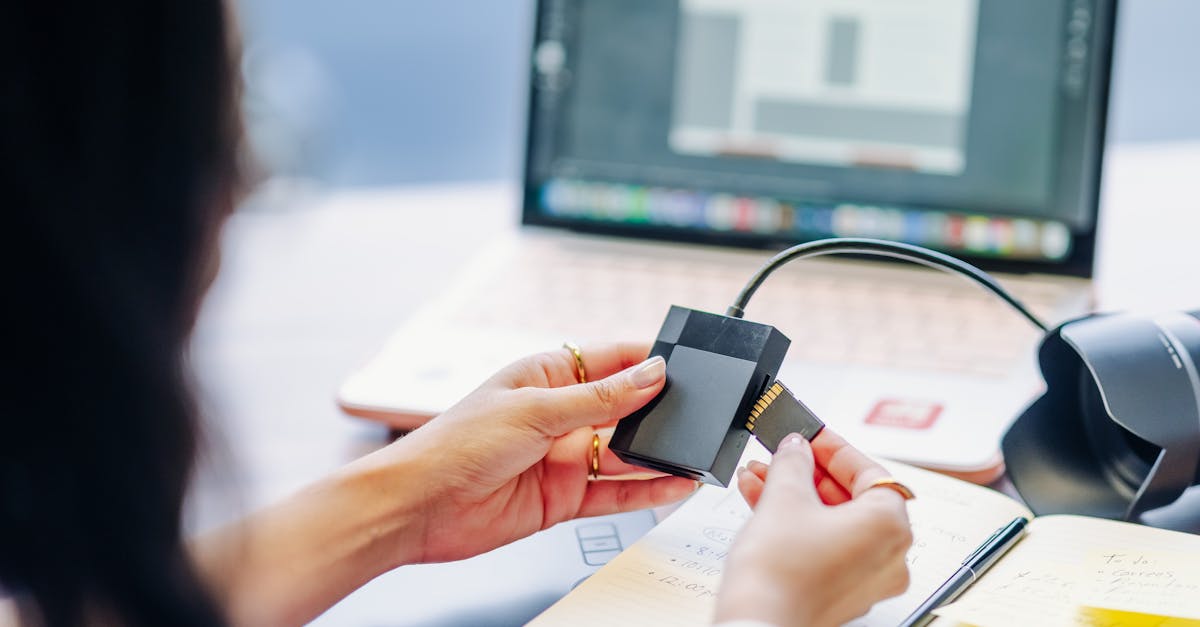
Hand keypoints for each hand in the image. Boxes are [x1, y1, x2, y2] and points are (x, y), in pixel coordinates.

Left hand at [392, 343, 697, 563]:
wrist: (420, 506)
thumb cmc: (455, 444)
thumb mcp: (535, 410)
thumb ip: (599, 398)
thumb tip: (650, 374)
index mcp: (547, 375)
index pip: (610, 360)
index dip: (648, 360)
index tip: (688, 363)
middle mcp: (559, 414)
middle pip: (624, 408)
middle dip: (659, 410)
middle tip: (700, 412)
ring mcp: (563, 457)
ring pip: (625, 453)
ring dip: (658, 453)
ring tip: (695, 451)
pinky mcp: (564, 497)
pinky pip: (616, 492)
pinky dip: (647, 491)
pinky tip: (674, 484)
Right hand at [714, 430, 912, 626]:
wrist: (758, 623)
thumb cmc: (781, 573)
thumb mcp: (784, 496)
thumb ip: (793, 461)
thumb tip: (796, 447)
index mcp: (890, 526)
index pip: (868, 471)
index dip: (833, 448)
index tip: (810, 434)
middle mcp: (889, 555)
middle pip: (851, 497)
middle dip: (808, 472)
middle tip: (783, 453)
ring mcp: (867, 578)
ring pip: (833, 521)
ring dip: (796, 495)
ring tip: (760, 475)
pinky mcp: (841, 592)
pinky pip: (826, 544)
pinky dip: (799, 522)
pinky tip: (761, 501)